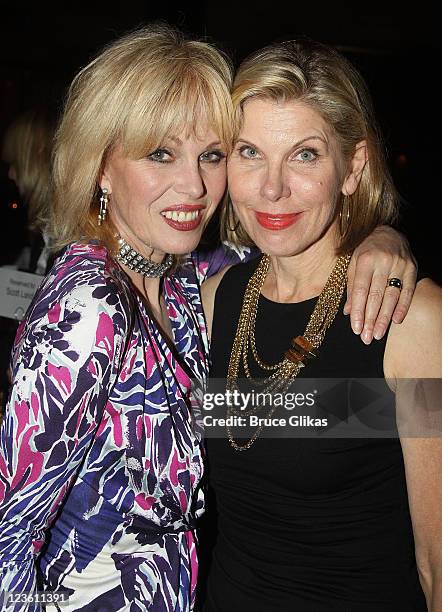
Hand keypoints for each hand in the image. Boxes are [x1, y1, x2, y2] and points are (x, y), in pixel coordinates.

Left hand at [344, 226, 416, 343]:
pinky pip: (408, 291)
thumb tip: (348, 312)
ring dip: (385, 318)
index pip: (360, 291)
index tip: (356, 329)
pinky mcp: (412, 268)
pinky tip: (396, 321)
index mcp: (364, 260)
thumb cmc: (365, 251)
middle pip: (376, 296)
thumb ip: (350, 287)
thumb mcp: (352, 264)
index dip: (358, 311)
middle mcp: (382, 262)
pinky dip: (402, 307)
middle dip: (371, 319)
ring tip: (378, 334)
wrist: (387, 231)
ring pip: (392, 296)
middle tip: (367, 338)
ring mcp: (399, 264)